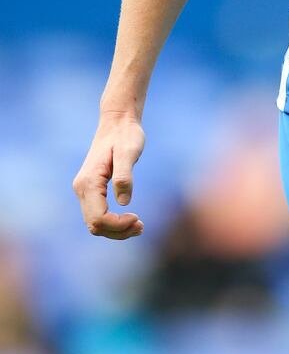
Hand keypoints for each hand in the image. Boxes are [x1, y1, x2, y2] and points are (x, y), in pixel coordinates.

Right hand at [73, 112, 145, 238]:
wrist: (117, 122)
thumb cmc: (126, 135)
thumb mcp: (129, 152)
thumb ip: (125, 176)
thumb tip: (123, 202)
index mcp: (89, 182)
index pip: (98, 218)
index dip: (117, 225)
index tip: (138, 218)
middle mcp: (81, 188)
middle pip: (94, 225)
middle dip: (117, 231)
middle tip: (141, 226)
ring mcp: (84, 189)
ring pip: (94, 222)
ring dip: (115, 229)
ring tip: (139, 226)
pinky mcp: (90, 189)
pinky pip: (97, 214)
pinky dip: (112, 222)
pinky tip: (129, 219)